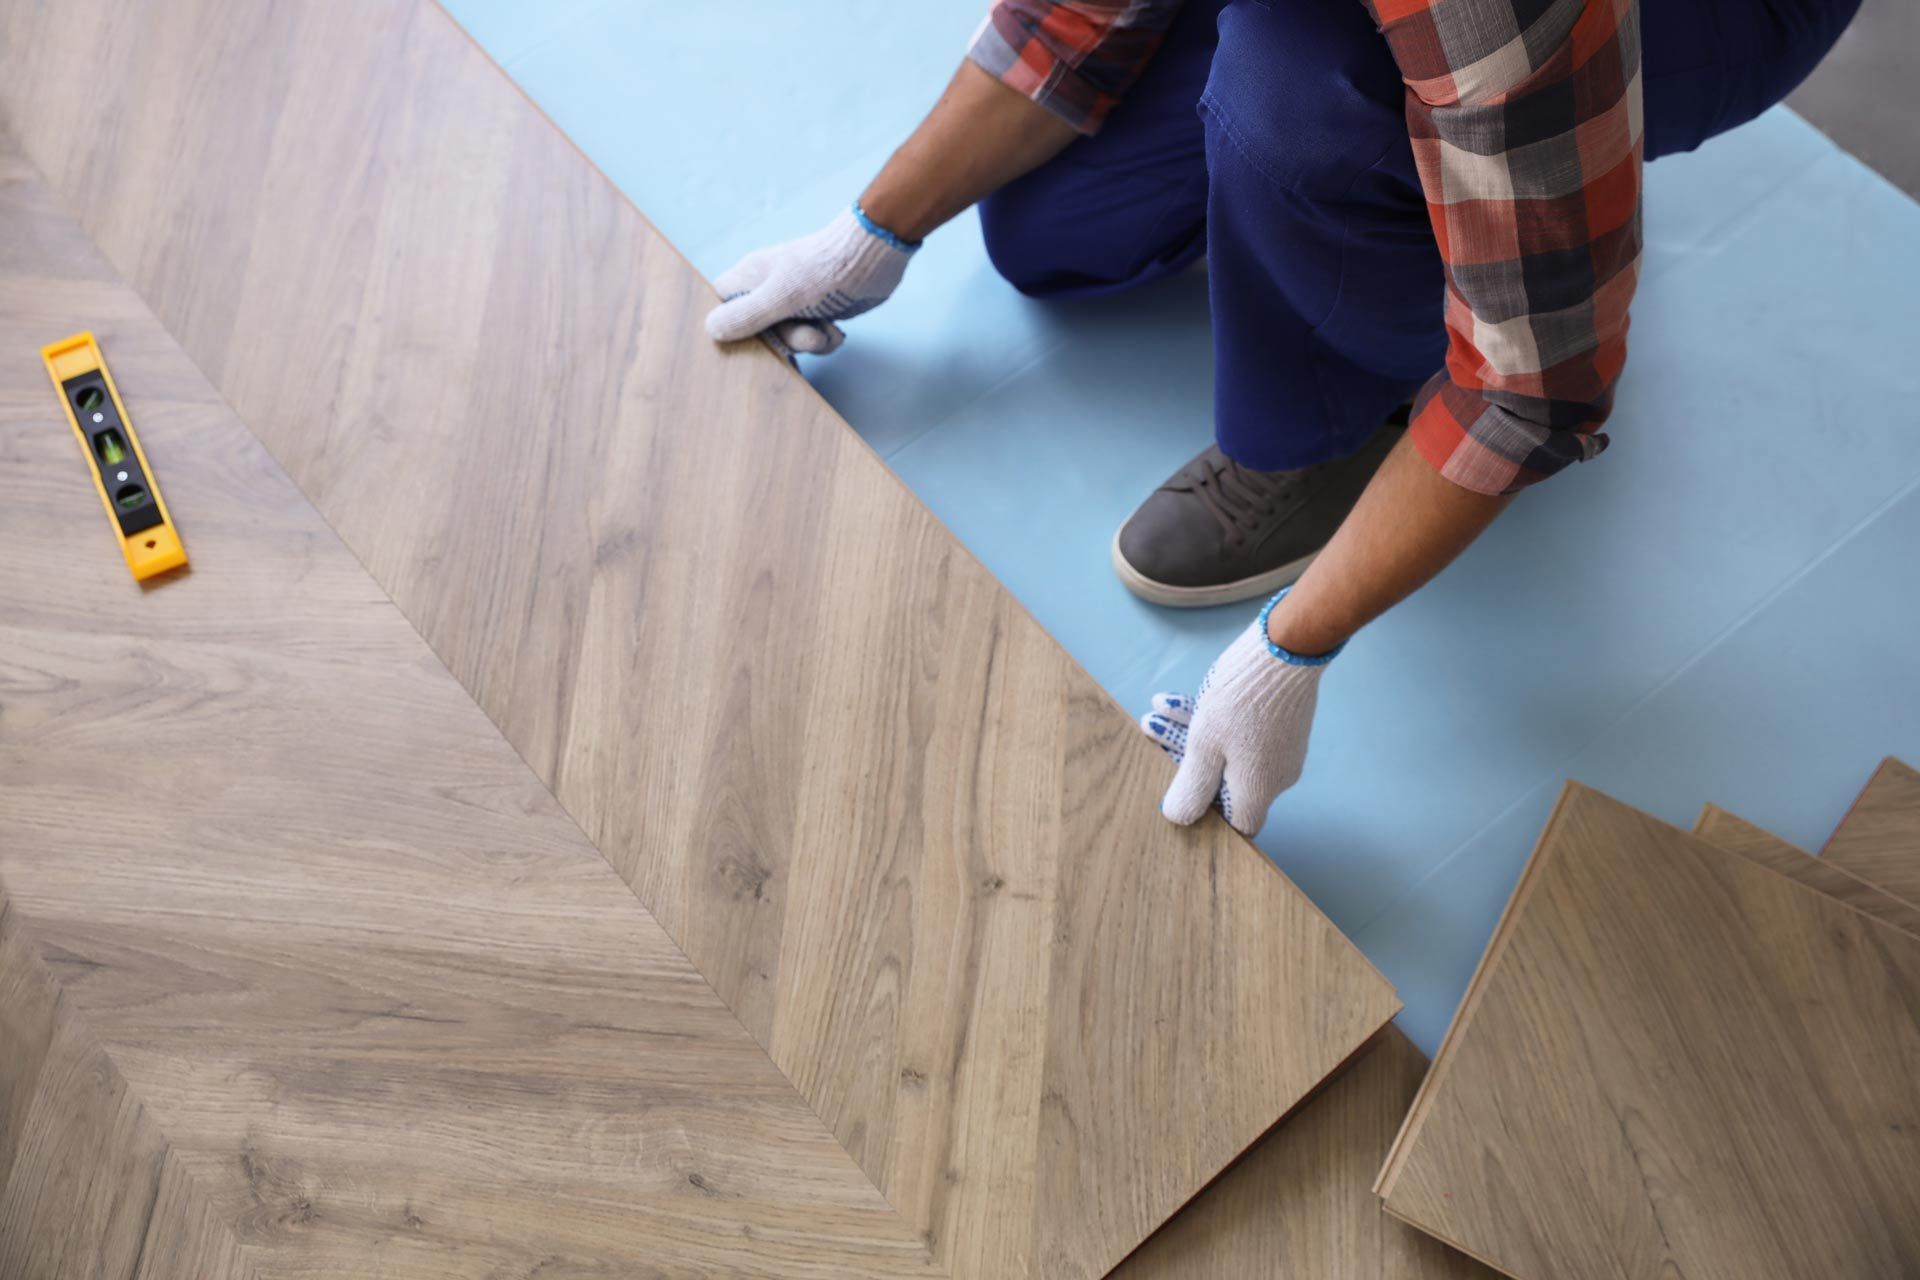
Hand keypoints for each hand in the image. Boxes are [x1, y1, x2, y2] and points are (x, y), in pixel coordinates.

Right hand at [704, 205, 915, 356]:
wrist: (873, 258)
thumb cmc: (824, 270)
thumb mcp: (782, 296)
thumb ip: (746, 315)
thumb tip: (710, 330)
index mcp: (750, 279)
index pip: (721, 303)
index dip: (728, 323)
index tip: (750, 336)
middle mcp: (768, 290)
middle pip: (756, 331)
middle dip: (783, 340)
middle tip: (805, 333)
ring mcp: (793, 303)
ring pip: (787, 339)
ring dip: (808, 342)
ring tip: (825, 329)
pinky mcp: (817, 312)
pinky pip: (811, 339)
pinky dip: (825, 340)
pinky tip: (836, 330)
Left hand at [1139, 597, 1335, 835]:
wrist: (1285, 646)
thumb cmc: (1242, 699)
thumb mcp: (1205, 744)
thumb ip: (1192, 785)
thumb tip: (1178, 818)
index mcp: (1259, 788)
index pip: (1238, 824)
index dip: (1208, 814)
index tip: (1181, 791)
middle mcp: (1276, 774)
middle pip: (1223, 781)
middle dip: (1182, 757)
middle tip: (1152, 730)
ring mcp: (1281, 747)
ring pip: (1227, 750)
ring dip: (1188, 731)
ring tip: (1156, 711)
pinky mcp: (1280, 721)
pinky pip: (1241, 731)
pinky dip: (1210, 719)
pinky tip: (1174, 699)